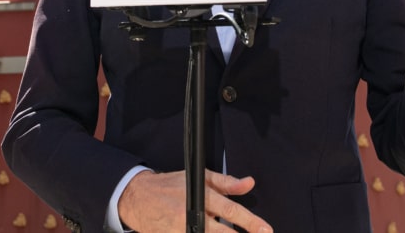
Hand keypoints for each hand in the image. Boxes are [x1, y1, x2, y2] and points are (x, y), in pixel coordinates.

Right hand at [119, 169, 273, 232]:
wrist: (139, 198)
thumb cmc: (170, 186)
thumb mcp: (199, 177)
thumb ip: (226, 183)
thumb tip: (248, 184)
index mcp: (201, 196)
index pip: (231, 211)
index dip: (250, 222)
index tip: (265, 229)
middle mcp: (192, 215)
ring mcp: (182, 229)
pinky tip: (210, 232)